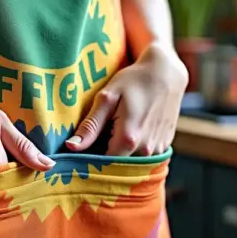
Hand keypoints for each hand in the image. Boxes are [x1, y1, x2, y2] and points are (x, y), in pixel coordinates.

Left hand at [65, 43, 186, 155]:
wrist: (166, 73)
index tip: (86, 147)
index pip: (103, 164)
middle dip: (107, 152)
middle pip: (118, 163)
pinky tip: (134, 126)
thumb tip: (71, 146)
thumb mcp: (107, 98)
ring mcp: (157, 149)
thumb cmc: (133, 81)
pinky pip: (144, 154)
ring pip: (131, 160)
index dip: (92, 158)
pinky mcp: (164, 145)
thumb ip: (90, 126)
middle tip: (103, 131)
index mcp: (128, 139)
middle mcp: (145, 150)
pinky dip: (136, 146)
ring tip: (119, 125)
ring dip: (122, 149)